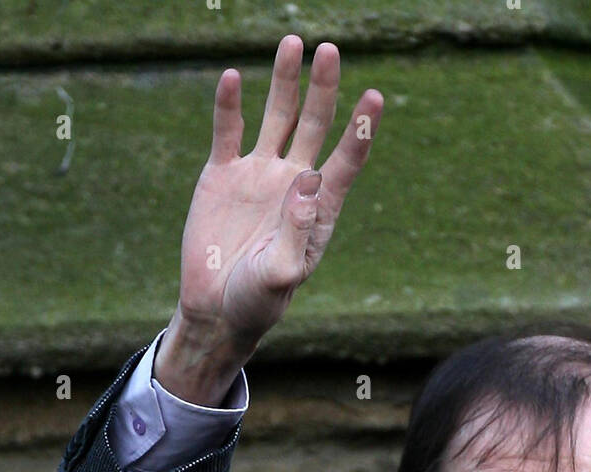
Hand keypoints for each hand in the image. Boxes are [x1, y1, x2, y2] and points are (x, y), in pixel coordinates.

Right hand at [155, 36, 383, 402]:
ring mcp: (258, 174)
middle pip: (315, 125)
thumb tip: (307, 179)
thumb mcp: (281, 275)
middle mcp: (293, 182)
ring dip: (285, 82)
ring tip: (294, 43)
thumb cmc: (258, 301)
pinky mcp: (222, 175)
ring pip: (276, 117)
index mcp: (317, 208)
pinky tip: (235, 78)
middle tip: (330, 51)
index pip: (346, 161)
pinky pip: (228, 131)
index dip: (361, 130)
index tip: (374, 99)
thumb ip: (296, 231)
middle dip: (324, 89)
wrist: (216, 309)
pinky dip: (230, 105)